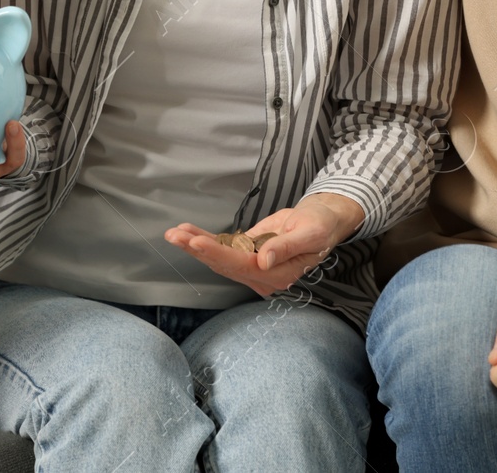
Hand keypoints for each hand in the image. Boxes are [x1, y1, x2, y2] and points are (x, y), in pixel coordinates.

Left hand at [165, 192, 363, 297]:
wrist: (321, 221)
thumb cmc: (319, 227)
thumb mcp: (309, 234)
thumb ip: (285, 248)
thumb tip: (263, 260)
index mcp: (278, 274)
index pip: (242, 265)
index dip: (218, 254)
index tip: (197, 241)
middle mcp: (261, 276)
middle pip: (224, 264)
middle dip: (198, 250)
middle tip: (176, 236)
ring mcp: (252, 267)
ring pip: (218, 258)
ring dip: (195, 245)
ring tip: (174, 233)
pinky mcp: (246, 254)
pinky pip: (222, 249)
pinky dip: (204, 240)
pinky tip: (186, 233)